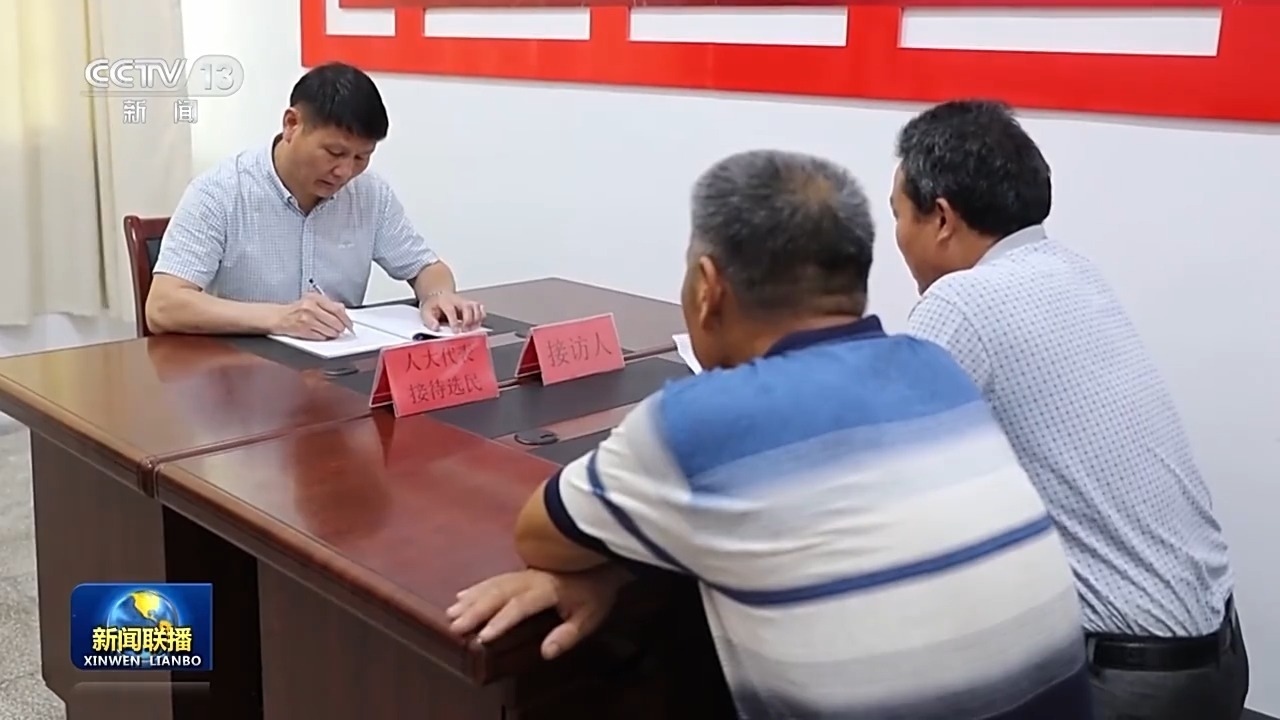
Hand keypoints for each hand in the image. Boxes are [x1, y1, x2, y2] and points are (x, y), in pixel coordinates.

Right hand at [271, 293, 352, 339]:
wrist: (278, 317)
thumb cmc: (296, 310)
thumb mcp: (312, 301)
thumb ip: (328, 304)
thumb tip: (343, 311)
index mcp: (315, 298)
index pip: (337, 309)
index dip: (346, 319)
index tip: (349, 324)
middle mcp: (311, 307)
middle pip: (336, 321)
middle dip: (340, 328)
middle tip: (341, 329)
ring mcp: (307, 319)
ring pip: (330, 331)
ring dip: (333, 334)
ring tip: (329, 331)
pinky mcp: (303, 330)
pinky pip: (321, 337)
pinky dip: (324, 337)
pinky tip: (320, 333)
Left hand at [421, 292, 484, 331]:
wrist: (438, 296)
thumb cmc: (434, 306)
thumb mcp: (426, 312)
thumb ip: (429, 320)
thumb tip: (435, 327)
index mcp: (445, 301)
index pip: (451, 310)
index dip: (454, 321)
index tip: (455, 331)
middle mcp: (457, 300)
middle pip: (467, 307)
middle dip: (468, 320)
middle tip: (465, 330)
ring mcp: (465, 301)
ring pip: (476, 307)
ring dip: (476, 319)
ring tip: (472, 328)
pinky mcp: (471, 304)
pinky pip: (480, 308)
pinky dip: (481, 316)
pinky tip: (477, 323)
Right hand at [447, 566, 628, 659]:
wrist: (601, 560)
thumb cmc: (594, 592)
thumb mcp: (590, 617)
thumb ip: (568, 635)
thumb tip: (545, 652)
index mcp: (548, 589)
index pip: (520, 605)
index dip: (501, 621)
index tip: (483, 636)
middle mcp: (532, 578)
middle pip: (499, 593)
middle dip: (476, 610)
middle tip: (455, 625)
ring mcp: (525, 572)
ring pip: (493, 584)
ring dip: (471, 599)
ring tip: (452, 613)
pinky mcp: (522, 571)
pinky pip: (495, 578)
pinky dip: (477, 587)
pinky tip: (462, 595)